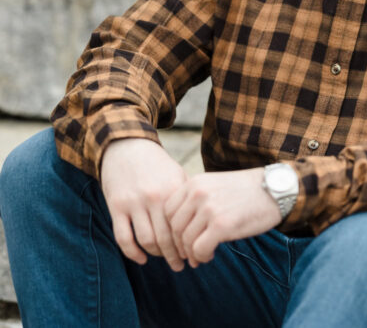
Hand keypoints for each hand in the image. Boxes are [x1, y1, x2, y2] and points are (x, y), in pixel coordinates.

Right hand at [99, 138, 188, 270]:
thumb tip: (205, 223)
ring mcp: (133, 203)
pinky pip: (123, 237)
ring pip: (146, 240)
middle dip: (176, 255)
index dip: (191, 243)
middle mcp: (154, 197)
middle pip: (166, 237)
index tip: (198, 254)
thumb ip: (188, 197)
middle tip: (183, 266)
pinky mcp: (116, 206)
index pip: (185, 225)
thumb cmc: (157, 164)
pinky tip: (142, 259)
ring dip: (157, 255)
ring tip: (166, 261)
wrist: (126, 146)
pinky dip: (133, 252)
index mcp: (174, 190)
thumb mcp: (178, 174)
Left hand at [164, 168, 281, 267]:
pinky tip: (210, 255)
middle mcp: (198, 194)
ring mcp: (209, 209)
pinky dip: (202, 256)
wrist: (277, 189)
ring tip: (201, 256)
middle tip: (188, 254)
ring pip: (185, 240)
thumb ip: (197, 199)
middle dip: (179, 245)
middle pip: (174, 227)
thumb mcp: (217, 185)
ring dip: (191, 253)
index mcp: (195, 183)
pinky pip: (199, 249)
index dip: (172, 229)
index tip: (181, 240)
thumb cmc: (249, 190)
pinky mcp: (222, 225)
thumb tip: (180, 228)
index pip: (168, 211)